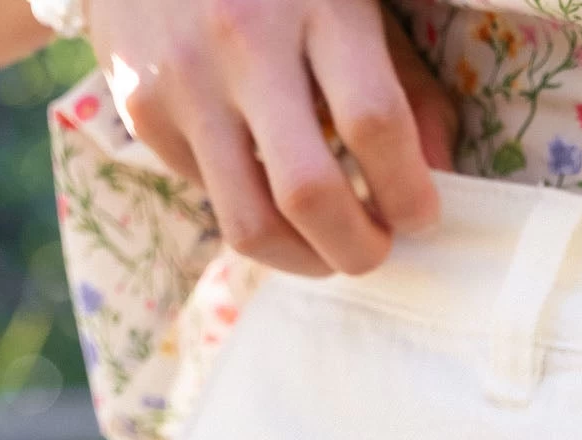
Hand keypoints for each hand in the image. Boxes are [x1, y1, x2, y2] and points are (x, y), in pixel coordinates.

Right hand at [87, 0, 457, 277]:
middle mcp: (243, 40)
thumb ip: (407, 85)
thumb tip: (438, 176)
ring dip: (305, 258)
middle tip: (378, 247)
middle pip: (309, 194)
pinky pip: (211, 197)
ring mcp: (184, 78)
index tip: (423, 216)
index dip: (409, 192)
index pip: (374, 123)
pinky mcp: (142, 108)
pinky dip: (252, 210)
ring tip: (329, 245)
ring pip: (251, 225)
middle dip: (358, 249)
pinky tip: (268, 183)